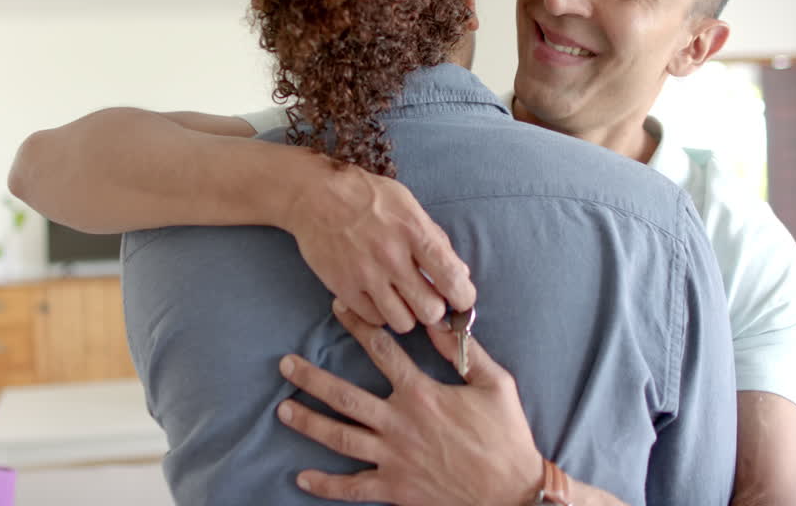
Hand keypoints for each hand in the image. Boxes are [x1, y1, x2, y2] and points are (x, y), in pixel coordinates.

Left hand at [275, 299, 542, 505]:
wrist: (512, 494)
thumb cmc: (507, 437)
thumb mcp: (495, 384)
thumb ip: (465, 352)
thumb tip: (439, 322)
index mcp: (422, 395)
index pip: (382, 351)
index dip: (357, 326)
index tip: (336, 308)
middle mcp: (399, 424)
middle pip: (345, 396)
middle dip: (311, 378)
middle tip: (285, 365)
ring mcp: (393, 459)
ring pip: (340, 437)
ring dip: (308, 422)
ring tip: (283, 409)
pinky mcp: (395, 489)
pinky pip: (352, 488)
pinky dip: (325, 484)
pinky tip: (302, 478)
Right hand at [283, 162, 475, 332]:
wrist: (315, 195)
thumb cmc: (367, 196)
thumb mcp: (408, 205)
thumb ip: (434, 239)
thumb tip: (460, 273)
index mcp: (414, 231)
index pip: (452, 278)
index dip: (464, 296)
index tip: (461, 298)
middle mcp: (392, 257)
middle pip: (430, 311)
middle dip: (435, 310)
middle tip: (428, 299)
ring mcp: (366, 275)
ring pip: (403, 323)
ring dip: (408, 315)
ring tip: (402, 299)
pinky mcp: (343, 288)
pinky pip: (374, 319)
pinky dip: (380, 313)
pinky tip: (378, 296)